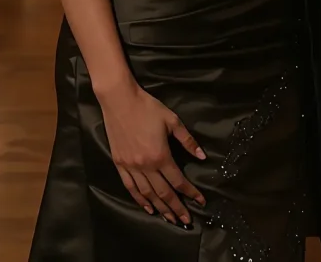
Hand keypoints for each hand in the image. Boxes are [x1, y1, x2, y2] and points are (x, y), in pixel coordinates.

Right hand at [97, 80, 205, 223]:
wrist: (120, 100)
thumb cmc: (148, 108)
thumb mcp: (172, 121)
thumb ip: (187, 141)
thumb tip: (201, 156)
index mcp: (161, 156)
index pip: (179, 181)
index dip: (191, 193)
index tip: (200, 202)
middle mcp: (146, 166)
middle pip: (164, 193)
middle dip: (177, 208)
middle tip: (186, 221)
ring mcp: (131, 167)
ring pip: (148, 194)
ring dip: (160, 208)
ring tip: (170, 219)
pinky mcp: (119, 164)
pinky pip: (130, 187)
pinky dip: (140, 200)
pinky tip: (148, 208)